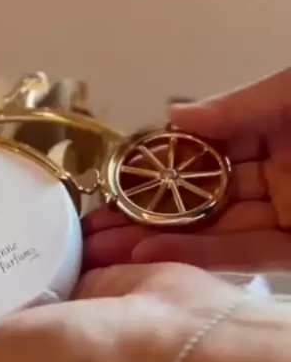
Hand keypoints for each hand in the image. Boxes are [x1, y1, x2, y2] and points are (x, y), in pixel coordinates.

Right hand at [84, 67, 290, 272]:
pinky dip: (199, 257)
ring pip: (210, 232)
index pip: (199, 153)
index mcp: (270, 134)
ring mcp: (282, 216)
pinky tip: (147, 255)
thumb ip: (240, 104)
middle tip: (89, 227)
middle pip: (194, 199)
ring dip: (155, 242)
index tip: (111, 179)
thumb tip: (175, 114)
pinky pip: (245, 256)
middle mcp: (271, 177)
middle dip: (140, 215)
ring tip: (98, 249)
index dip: (155, 167)